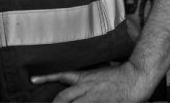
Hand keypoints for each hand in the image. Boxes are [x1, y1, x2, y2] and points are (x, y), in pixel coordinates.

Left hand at [30, 61, 150, 102]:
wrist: (135, 78)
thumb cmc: (121, 74)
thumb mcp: (102, 70)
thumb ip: (91, 76)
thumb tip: (85, 77)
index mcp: (85, 77)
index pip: (62, 75)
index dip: (46, 78)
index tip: (33, 79)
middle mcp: (86, 87)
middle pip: (62, 97)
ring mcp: (92, 98)